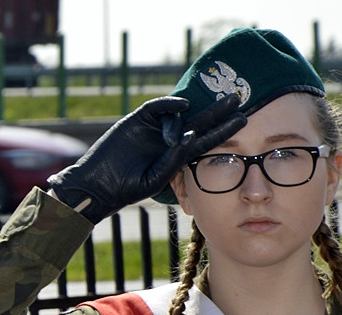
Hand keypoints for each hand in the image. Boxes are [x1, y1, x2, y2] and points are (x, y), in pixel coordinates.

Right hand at [46, 94, 246, 221]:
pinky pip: (156, 108)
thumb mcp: (155, 179)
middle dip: (218, 111)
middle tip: (238, 98)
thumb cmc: (126, 189)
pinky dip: (169, 104)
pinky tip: (183, 104)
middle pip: (197, 121)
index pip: (204, 140)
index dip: (224, 130)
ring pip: (178, 114)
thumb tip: (191, 138)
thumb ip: (173, 162)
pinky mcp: (136, 120)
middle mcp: (168, 139)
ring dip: (197, 111)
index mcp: (176, 156)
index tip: (243, 120)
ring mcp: (153, 128)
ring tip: (221, 104)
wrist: (98, 184)